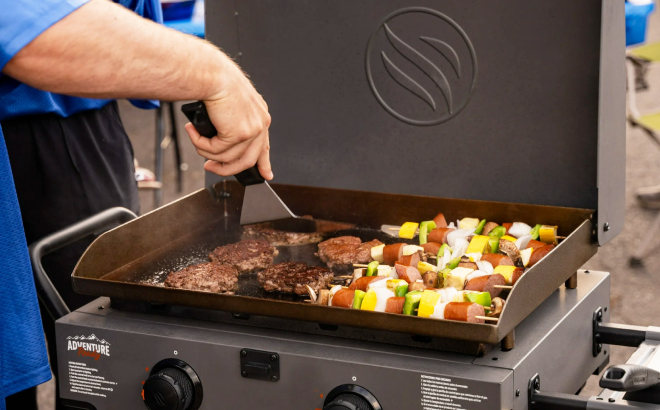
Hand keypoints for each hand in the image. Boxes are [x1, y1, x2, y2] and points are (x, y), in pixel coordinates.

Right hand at [185, 58, 272, 179]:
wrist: (212, 73)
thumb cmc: (217, 81)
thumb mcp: (230, 104)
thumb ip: (232, 123)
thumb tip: (220, 143)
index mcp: (260, 115)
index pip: (264, 146)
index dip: (264, 163)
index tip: (265, 175)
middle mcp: (260, 123)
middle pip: (247, 160)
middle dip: (226, 169)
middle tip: (211, 167)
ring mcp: (252, 130)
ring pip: (228, 158)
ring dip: (206, 152)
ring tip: (195, 139)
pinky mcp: (239, 134)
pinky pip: (216, 150)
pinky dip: (201, 144)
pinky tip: (193, 132)